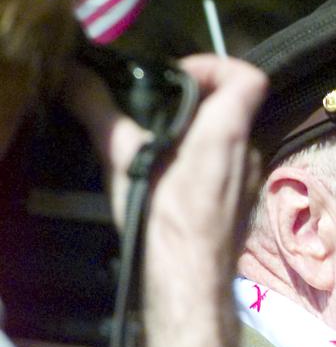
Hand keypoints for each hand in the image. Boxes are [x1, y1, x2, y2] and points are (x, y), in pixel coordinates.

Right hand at [67, 54, 267, 258]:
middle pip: (233, 108)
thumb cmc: (161, 217)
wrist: (188, 281)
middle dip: (195, 103)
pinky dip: (201, 165)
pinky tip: (168, 183)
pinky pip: (226, 170)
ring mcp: (249, 181)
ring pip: (229, 142)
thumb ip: (101, 112)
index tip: (179, 77)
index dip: (217, 66)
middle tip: (156, 112)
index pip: (248, 77)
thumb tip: (75, 78)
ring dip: (196, 137)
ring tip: (155, 149)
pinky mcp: (242, 205)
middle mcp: (249, 152)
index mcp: (228, 132)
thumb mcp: (123, 158)